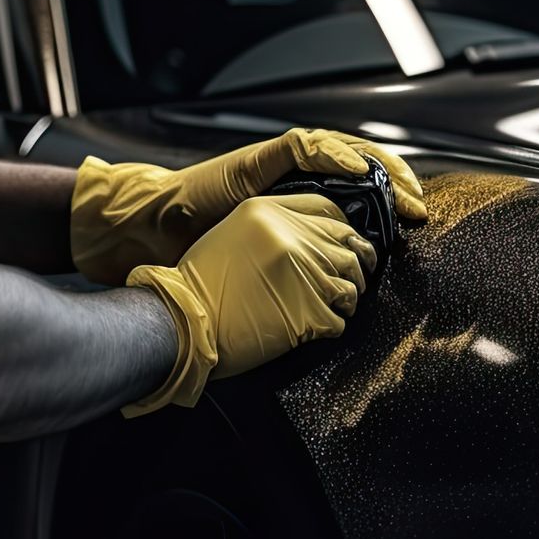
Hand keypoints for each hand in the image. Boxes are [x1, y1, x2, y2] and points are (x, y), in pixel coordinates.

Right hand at [70, 128, 425, 284]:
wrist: (159, 237)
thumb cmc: (207, 263)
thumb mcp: (269, 268)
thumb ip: (303, 271)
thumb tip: (343, 294)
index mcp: (298, 208)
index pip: (353, 197)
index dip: (386, 207)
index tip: (413, 225)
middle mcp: (291, 184)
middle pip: (356, 172)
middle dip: (392, 188)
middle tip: (418, 209)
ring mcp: (275, 170)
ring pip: (339, 152)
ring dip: (372, 169)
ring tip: (399, 188)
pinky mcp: (257, 160)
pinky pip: (305, 147)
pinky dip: (334, 155)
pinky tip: (357, 169)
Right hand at [120, 194, 375, 412]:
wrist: (181, 322)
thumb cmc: (199, 285)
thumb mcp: (232, 232)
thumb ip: (273, 226)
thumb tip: (313, 235)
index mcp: (269, 212)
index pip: (330, 210)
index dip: (345, 228)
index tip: (347, 242)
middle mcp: (290, 237)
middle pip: (348, 243)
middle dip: (357, 263)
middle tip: (353, 278)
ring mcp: (303, 275)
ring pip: (351, 282)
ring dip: (347, 297)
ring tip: (336, 305)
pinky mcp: (309, 313)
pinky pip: (340, 318)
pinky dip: (333, 325)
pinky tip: (318, 327)